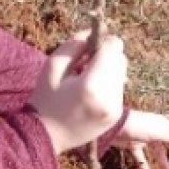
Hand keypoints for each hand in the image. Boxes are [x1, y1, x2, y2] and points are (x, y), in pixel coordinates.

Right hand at [30, 32, 126, 154]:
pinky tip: (89, 92)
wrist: (46, 137)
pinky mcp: (116, 115)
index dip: (101, 41)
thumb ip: (75, 44)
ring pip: (122, 73)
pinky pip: (119, 88)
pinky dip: (108, 84)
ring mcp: (115, 108)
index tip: (87, 48)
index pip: (113, 47)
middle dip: (105, 56)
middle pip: (121, 59)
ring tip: (85, 80)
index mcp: (93, 85)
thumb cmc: (46, 98)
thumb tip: (94, 32)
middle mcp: (110, 98)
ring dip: (108, 70)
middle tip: (83, 65)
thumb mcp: (53, 65)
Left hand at [113, 110, 168, 168]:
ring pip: (157, 154)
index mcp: (164, 126)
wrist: (113, 124)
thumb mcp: (158, 131)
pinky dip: (145, 167)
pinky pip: (141, 158)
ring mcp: (143, 138)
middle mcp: (155, 131)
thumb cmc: (137, 125)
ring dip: (164, 166)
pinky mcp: (132, 144)